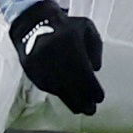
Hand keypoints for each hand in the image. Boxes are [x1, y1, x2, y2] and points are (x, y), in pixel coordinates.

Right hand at [10, 0, 107, 114]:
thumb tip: (96, 69)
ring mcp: (43, 66)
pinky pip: (48, 87)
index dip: (93, 90)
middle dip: (83, 101)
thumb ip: (96, 47)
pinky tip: (66, 96)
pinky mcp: (33, 72)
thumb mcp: (87, 28)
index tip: (100, 98)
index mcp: (72, 46)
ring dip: (71, 101)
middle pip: (73, 87)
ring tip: (80, 108)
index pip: (86, 75)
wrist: (33, 22)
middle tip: (91, 110)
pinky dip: (58, 92)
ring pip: (60, 90)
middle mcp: (57, 59)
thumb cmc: (66, 25)